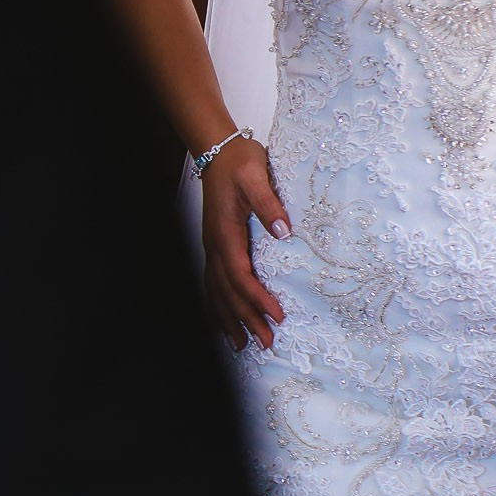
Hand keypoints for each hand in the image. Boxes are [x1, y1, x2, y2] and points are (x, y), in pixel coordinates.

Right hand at [200, 136, 289, 352]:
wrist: (217, 150)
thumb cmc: (238, 161)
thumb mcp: (256, 177)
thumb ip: (268, 204)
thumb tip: (283, 231)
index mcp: (226, 234)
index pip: (241, 277)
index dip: (258, 300)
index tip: (277, 316)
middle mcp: (215, 246)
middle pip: (228, 293)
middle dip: (246, 320)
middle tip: (265, 343)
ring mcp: (212, 246)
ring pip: (217, 292)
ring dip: (229, 319)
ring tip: (241, 345)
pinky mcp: (215, 244)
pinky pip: (212, 282)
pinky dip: (217, 305)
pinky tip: (222, 319)